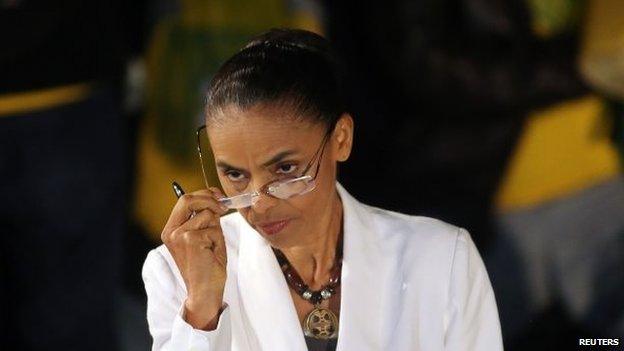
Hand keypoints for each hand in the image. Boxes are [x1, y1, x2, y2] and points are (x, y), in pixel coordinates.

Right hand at [161, 187, 228, 329]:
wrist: (205, 291)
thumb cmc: (207, 265)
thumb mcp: (205, 236)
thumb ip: (205, 219)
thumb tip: (215, 200)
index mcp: (171, 229)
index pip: (184, 200)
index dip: (203, 194)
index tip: (218, 196)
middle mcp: (171, 231)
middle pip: (188, 199)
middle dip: (210, 198)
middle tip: (223, 206)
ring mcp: (179, 235)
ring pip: (207, 214)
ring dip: (216, 228)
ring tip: (213, 246)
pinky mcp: (190, 240)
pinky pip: (213, 228)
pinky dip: (218, 239)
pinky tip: (212, 253)